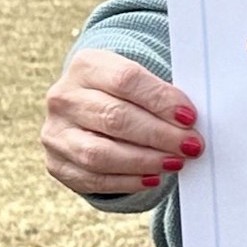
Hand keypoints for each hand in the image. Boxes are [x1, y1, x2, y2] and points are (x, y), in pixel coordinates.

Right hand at [41, 48, 203, 194]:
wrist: (86, 107)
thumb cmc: (122, 94)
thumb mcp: (135, 80)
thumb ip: (159, 95)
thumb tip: (189, 122)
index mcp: (86, 65)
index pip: (126, 80)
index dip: (160, 99)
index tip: (189, 117)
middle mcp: (64, 97)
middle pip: (115, 117)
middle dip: (159, 135)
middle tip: (190, 145)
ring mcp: (56, 132)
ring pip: (100, 153)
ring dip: (144, 161)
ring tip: (174, 162)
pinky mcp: (57, 163)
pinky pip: (94, 178)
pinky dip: (127, 181)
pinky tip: (152, 177)